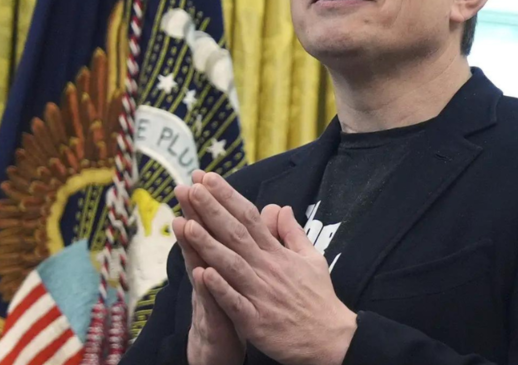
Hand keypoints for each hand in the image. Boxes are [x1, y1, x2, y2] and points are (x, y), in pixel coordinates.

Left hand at [183, 173, 357, 364]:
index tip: (208, 178)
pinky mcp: (256, 321)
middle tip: (191, 187)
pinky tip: (201, 274)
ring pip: (231, 264)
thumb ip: (293, 233)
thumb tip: (281, 208)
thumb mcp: (312, 258)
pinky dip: (219, 288)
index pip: (249, 218)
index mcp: (277, 253)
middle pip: (236, 234)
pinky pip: (235, 302)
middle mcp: (267, 268)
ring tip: (187, 224)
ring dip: (208, 244)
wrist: (331, 339)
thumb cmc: (319, 299)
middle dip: (212, 210)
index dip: (228, 197)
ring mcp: (261, 294)